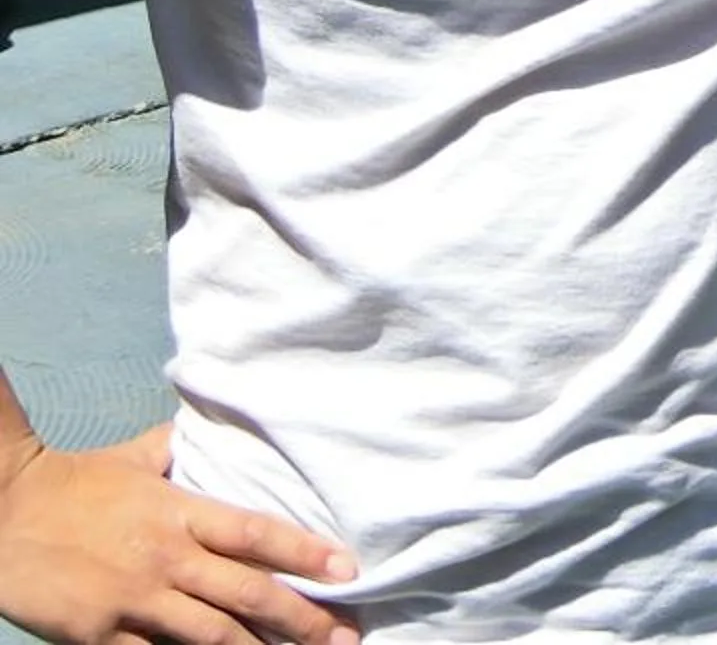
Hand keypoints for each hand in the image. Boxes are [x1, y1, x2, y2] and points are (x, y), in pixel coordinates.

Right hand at [0, 423, 358, 644]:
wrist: (4, 510)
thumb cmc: (73, 481)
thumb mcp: (136, 458)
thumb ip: (180, 451)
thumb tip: (213, 425)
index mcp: (180, 511)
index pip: (257, 533)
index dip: (305, 553)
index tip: (348, 571)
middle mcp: (166, 557)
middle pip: (247, 592)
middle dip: (302, 619)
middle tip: (344, 637)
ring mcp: (134, 600)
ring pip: (210, 636)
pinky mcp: (99, 635)